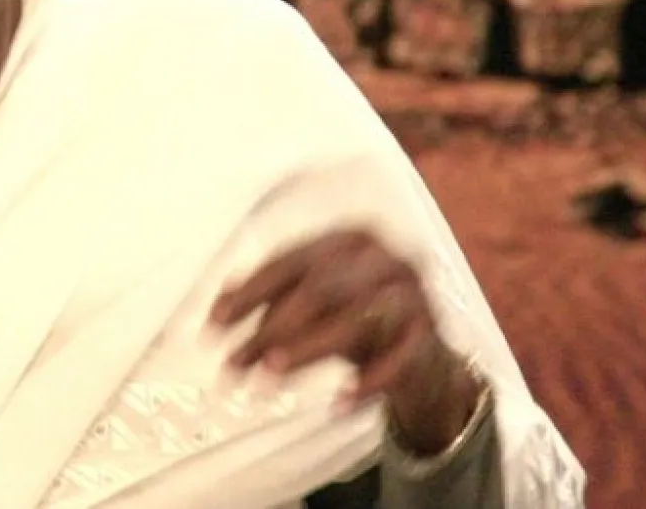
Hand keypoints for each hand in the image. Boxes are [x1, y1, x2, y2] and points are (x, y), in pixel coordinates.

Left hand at [209, 229, 481, 455]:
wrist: (427, 355)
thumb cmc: (360, 319)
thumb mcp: (313, 304)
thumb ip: (269, 301)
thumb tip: (217, 313)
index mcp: (348, 240)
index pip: (290, 260)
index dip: (249, 291)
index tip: (215, 320)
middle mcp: (382, 259)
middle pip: (318, 289)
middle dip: (270, 326)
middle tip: (235, 360)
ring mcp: (411, 296)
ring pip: (353, 322)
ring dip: (306, 350)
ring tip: (270, 376)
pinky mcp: (430, 337)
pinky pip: (397, 362)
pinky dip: (366, 384)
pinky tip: (337, 404)